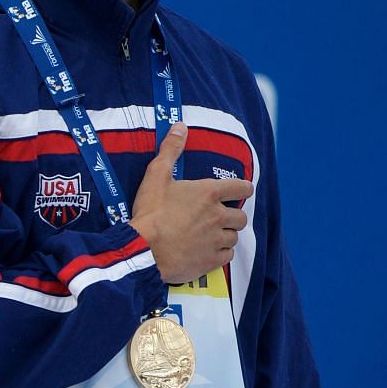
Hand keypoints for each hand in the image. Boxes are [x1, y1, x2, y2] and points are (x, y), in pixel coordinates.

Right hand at [128, 123, 253, 283]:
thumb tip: (180, 126)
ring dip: (225, 236)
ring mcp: (216, 240)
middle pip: (241, 217)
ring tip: (209, 236)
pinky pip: (227, 257)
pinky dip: (220, 254)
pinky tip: (206, 252)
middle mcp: (218, 216)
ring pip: (233, 237)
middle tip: (216, 218)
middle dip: (232, 216)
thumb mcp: (156, 176)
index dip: (242, 190)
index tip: (237, 193)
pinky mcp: (211, 261)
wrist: (142, 250)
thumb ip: (171, 150)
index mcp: (209, 193)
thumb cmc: (150, 212)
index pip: (243, 188)